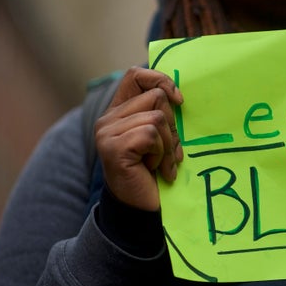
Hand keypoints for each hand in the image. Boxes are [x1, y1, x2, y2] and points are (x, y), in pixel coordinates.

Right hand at [94, 66, 183, 210]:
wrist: (141, 209)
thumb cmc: (153, 173)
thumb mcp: (160, 137)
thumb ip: (160, 114)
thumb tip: (177, 94)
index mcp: (118, 112)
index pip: (135, 75)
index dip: (160, 80)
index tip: (179, 101)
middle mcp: (107, 119)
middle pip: (155, 97)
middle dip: (172, 126)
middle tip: (170, 151)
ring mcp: (107, 133)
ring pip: (156, 118)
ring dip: (168, 145)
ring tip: (162, 164)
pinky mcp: (114, 147)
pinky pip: (151, 135)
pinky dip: (161, 154)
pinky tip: (154, 170)